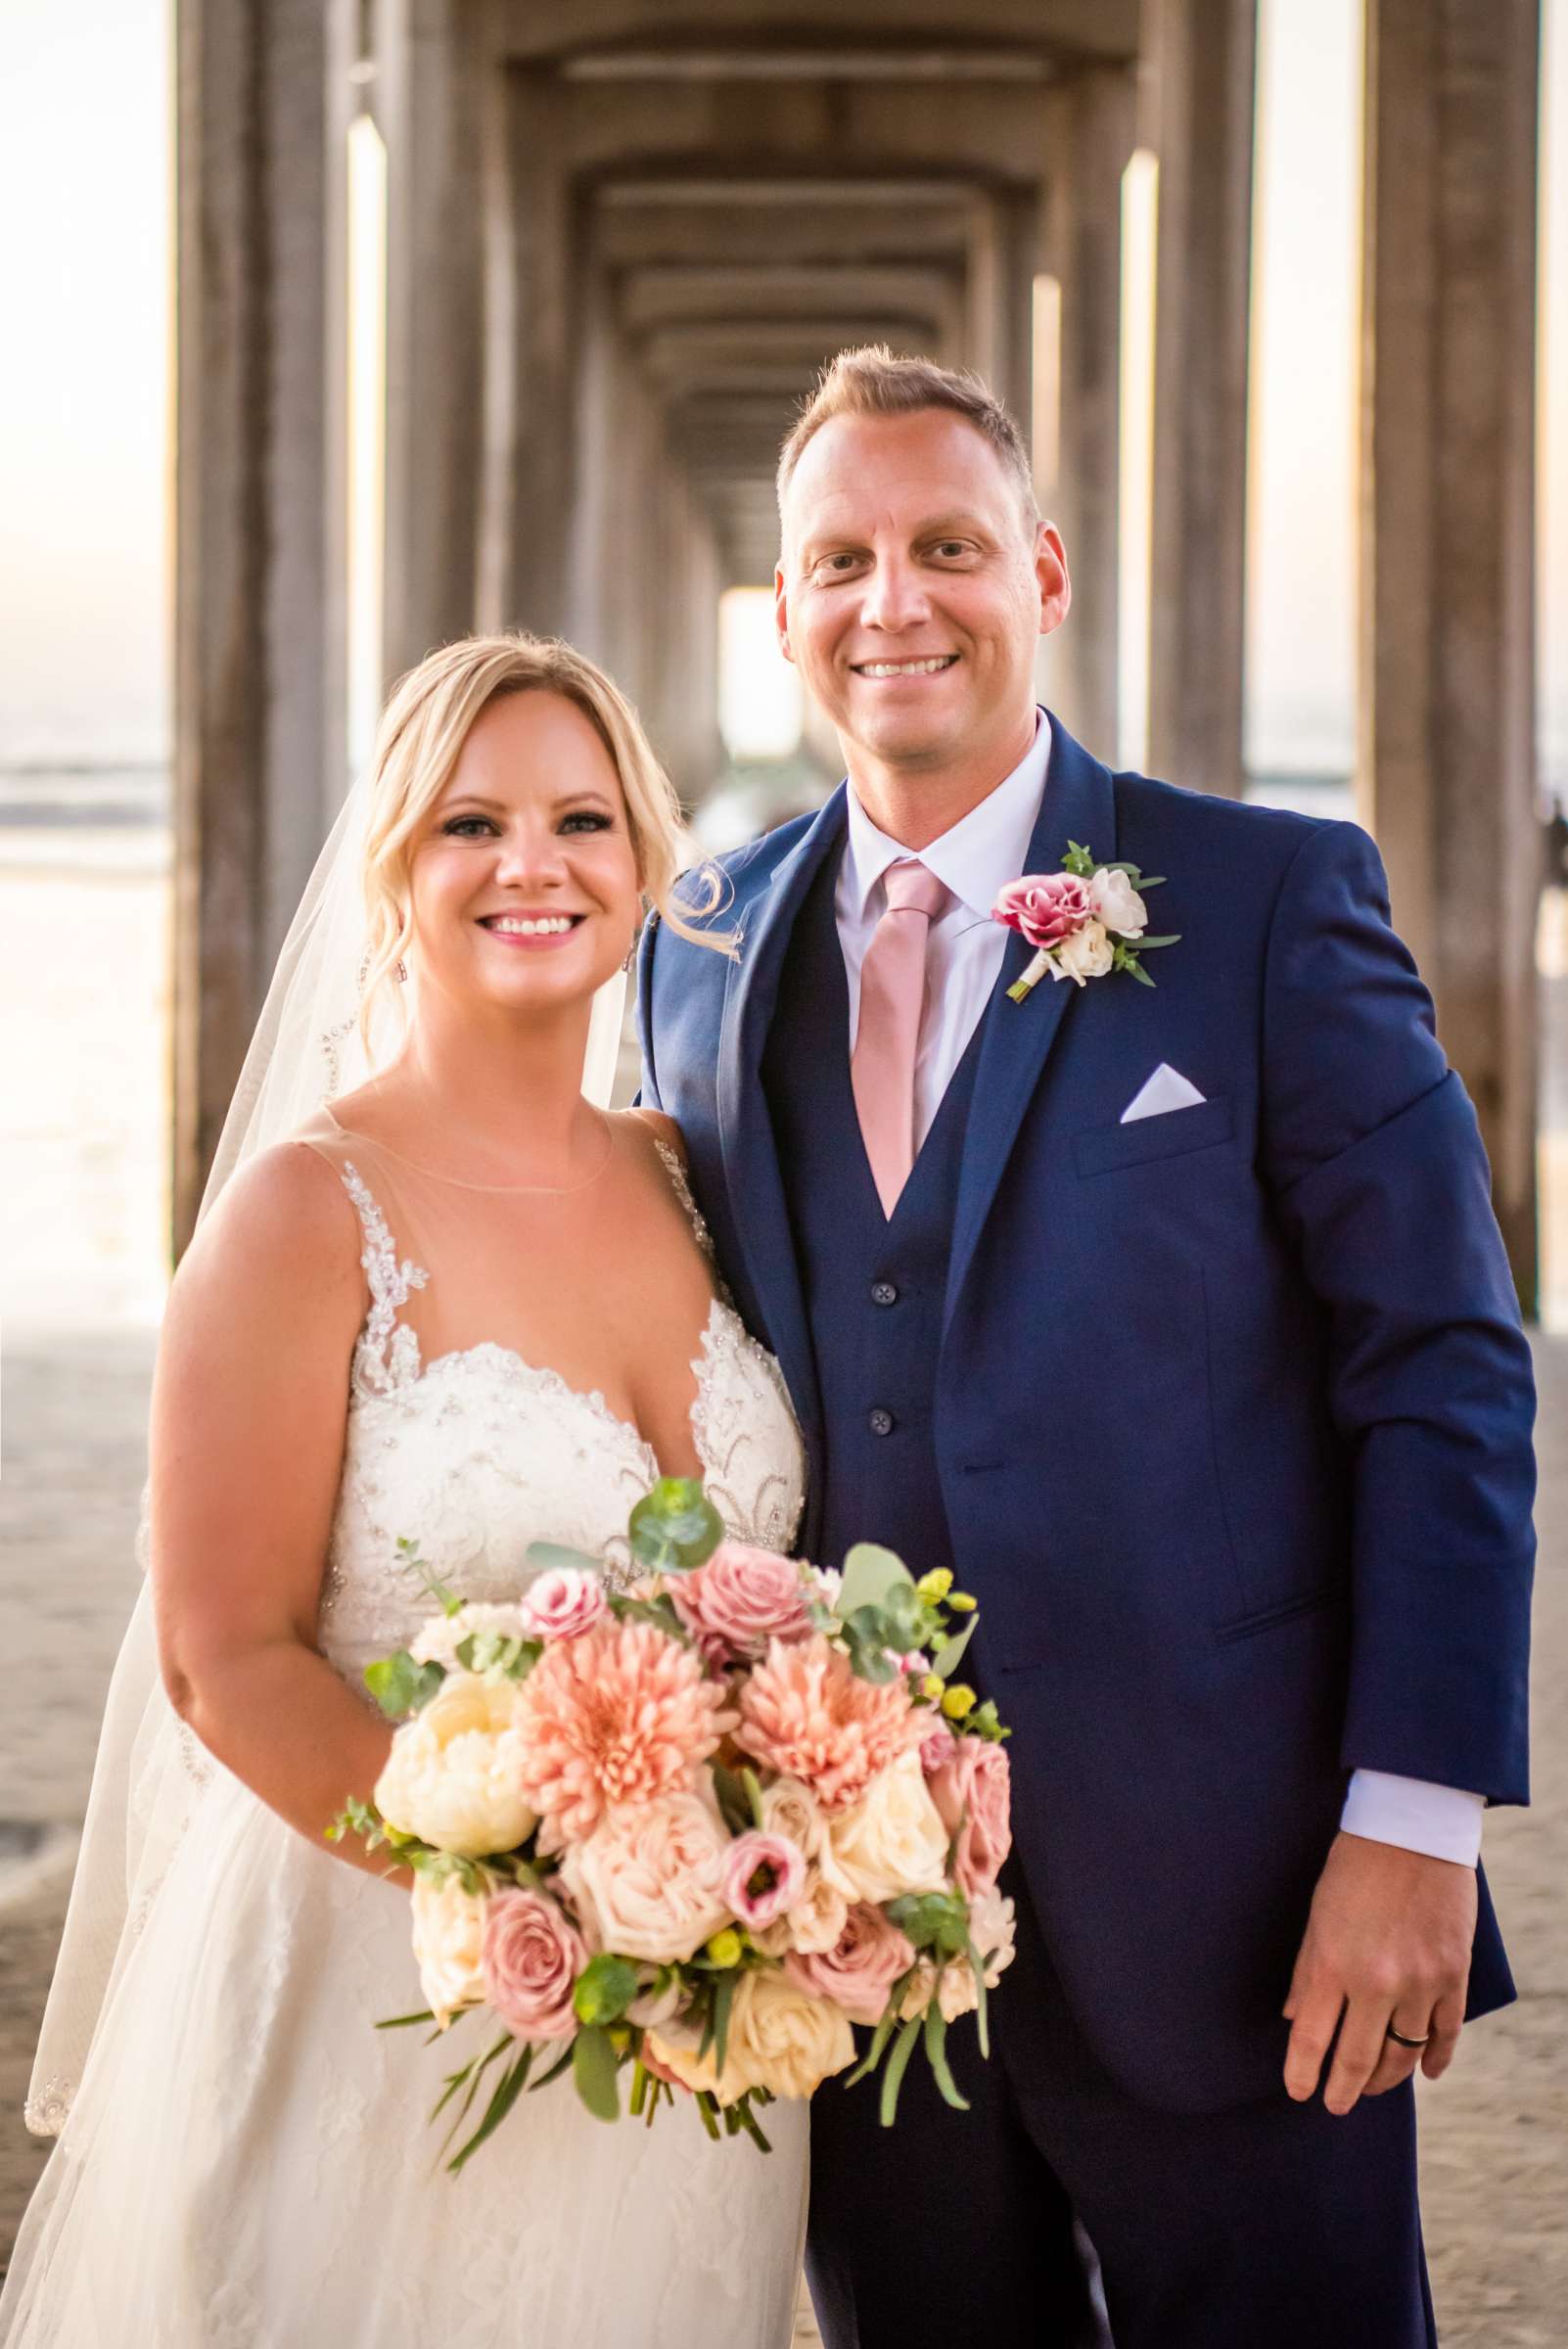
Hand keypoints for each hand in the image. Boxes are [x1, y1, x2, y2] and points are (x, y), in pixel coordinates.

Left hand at [1282, 1830, 1475, 2114]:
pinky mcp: (1453, 1976)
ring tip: (1373, 2087)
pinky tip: (1427, 2073)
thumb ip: (1307, 1973)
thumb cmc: (1354, 1869)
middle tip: (1336, 2105)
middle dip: (1344, 2090)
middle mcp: (1377, 1982)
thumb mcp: (1317, 1917)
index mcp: (1333, 1965)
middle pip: (1358, 2059)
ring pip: (1404, 2054)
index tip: (1297, 2092)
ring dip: (1386, 2078)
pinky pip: (1446, 2034)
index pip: (1311, 2039)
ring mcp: (1420, 1983)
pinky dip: (1437, 2059)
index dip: (1302, 2073)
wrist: (1412, 1831)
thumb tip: (1293, 2018)